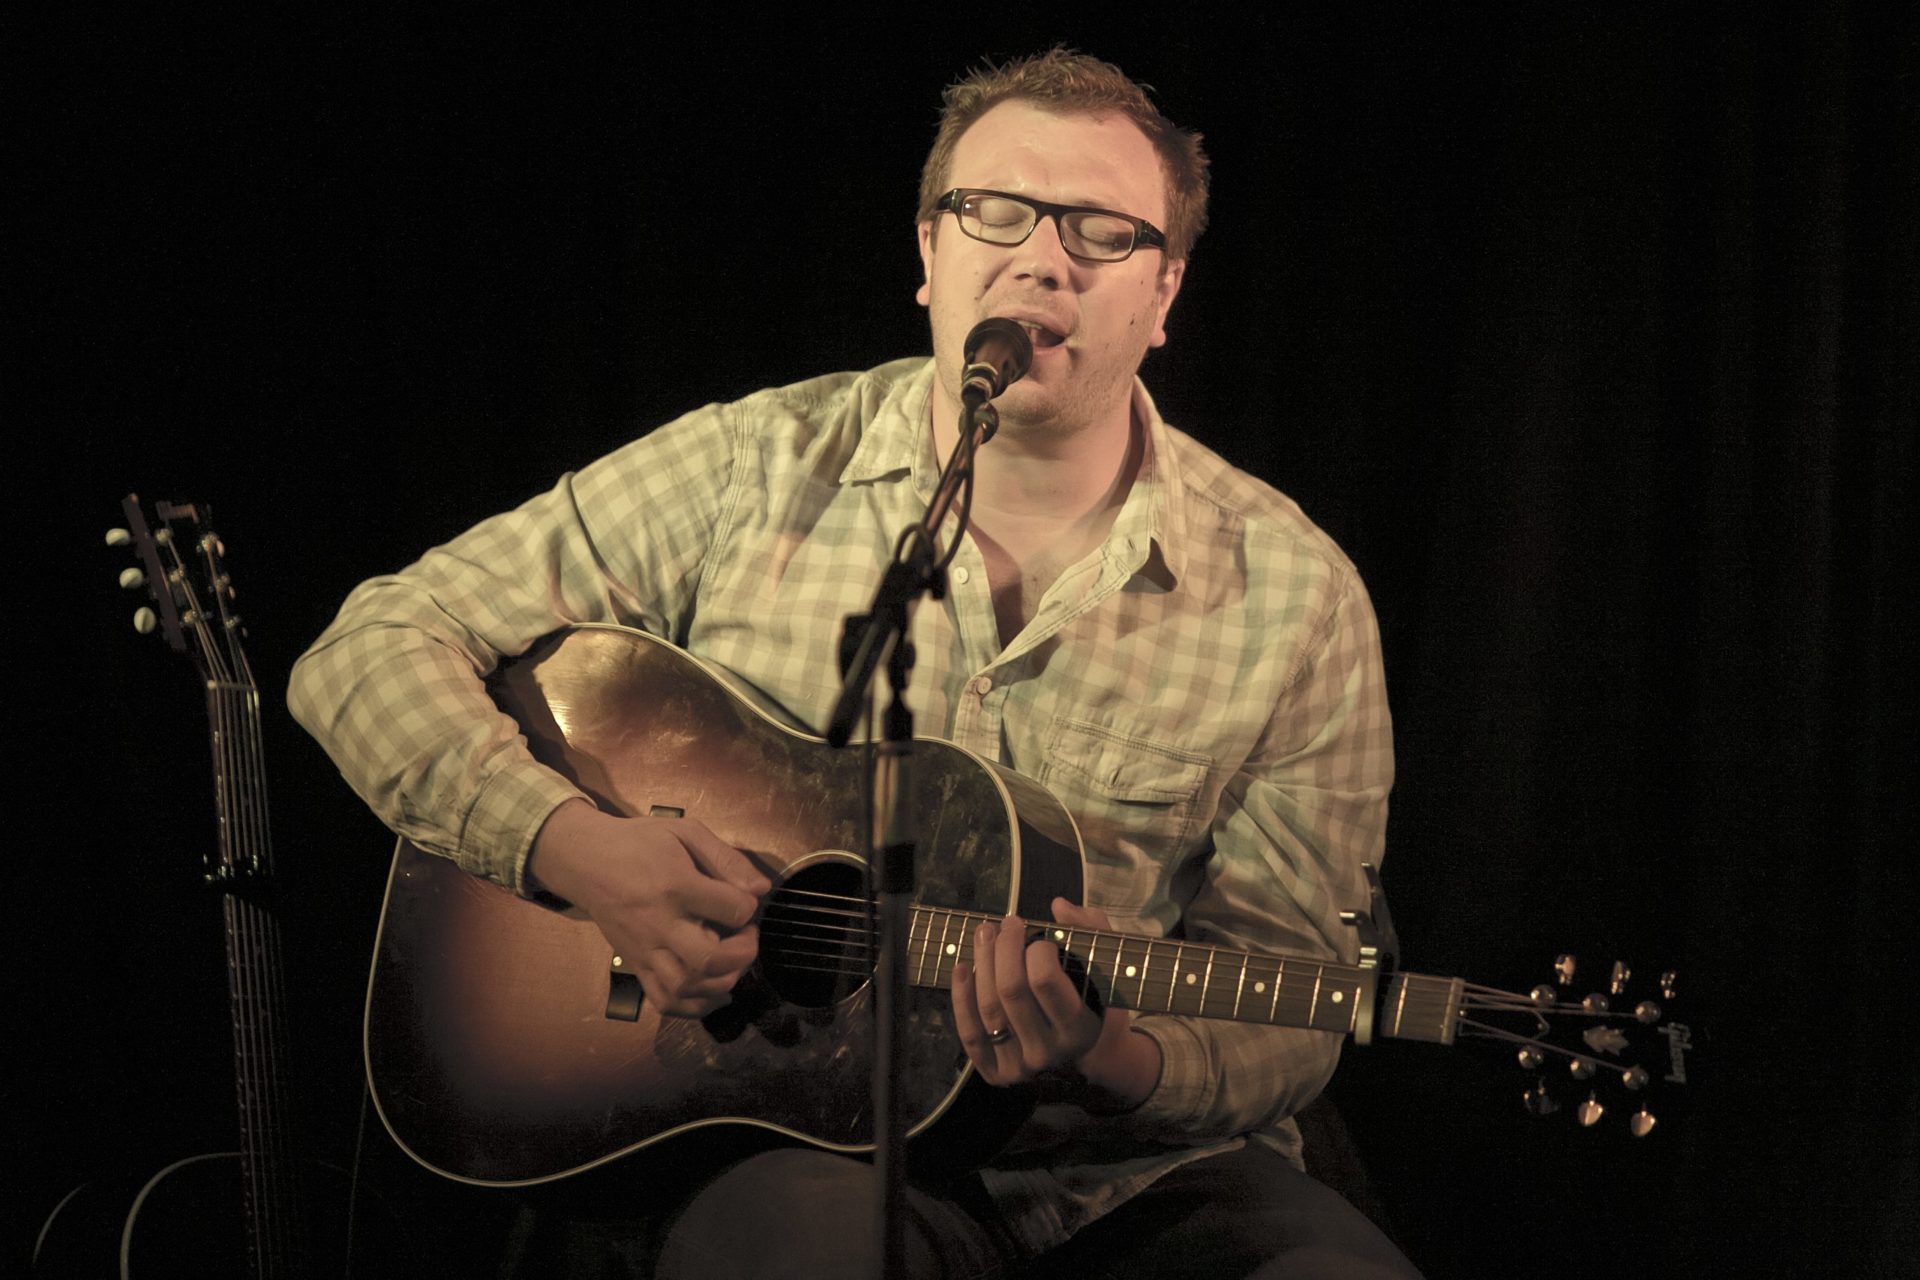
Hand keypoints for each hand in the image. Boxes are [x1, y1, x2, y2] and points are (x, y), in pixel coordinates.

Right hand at [527, 799, 768, 1017]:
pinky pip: (664, 1000)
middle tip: (746, 936)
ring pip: (686, 986)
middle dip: (742, 953)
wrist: (585, 862)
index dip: (749, 906)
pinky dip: (694, 1005)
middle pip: (708, 959)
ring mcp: (644, 950)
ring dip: (721, 982)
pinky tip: (713, 991)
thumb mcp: (685, 832)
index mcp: (675, 886)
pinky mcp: (635, 965)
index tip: (747, 899)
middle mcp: (659, 924)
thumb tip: (761, 888)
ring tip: (731, 961)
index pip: (730, 909)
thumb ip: (726, 858)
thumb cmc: (639, 844)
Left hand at [950, 898, 1161, 1107]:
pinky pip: (971, 1034)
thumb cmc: (1094, 999)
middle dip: (1004, 947)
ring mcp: (1022, 1066)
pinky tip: (963, 968)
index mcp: (1081, 1028)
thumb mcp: (1104, 964)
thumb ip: (1089, 929)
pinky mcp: (998, 1073)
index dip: (1036, 949)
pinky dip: (961, 998)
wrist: (1093, 1054)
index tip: (1039, 937)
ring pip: (989, 1009)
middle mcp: (1050, 1052)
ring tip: (984, 933)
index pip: (1045, 981)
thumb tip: (1058, 907)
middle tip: (1007, 922)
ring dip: (981, 962)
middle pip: (1011, 991)